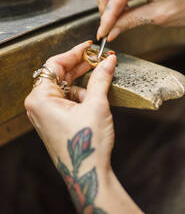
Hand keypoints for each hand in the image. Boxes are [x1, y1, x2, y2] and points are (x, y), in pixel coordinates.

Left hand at [24, 41, 116, 170]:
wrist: (87, 174)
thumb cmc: (86, 144)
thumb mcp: (96, 105)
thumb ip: (100, 79)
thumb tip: (108, 61)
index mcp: (40, 98)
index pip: (54, 64)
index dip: (74, 53)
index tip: (89, 47)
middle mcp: (39, 104)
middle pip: (59, 74)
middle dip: (80, 66)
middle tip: (99, 59)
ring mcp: (46, 113)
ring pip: (65, 86)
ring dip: (83, 81)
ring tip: (100, 78)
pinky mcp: (55, 119)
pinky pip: (67, 98)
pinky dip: (81, 94)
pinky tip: (94, 97)